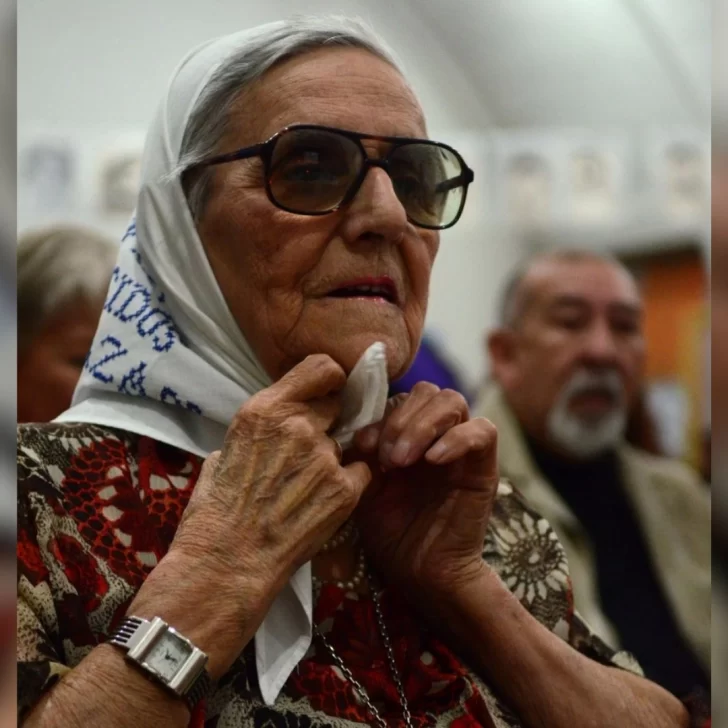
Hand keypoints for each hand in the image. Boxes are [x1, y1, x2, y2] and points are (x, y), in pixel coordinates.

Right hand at [169, 354, 371, 597]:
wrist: (226, 564)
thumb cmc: (214, 515)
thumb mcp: (223, 454)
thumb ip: (258, 433)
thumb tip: (274, 429)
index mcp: (264, 410)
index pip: (321, 366)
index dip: (328, 381)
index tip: (325, 394)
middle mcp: (298, 425)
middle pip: (334, 406)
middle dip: (327, 424)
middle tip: (310, 451)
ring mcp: (325, 456)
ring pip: (345, 444)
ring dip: (331, 460)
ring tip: (306, 490)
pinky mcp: (344, 488)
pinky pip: (359, 473)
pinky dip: (347, 485)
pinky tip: (323, 504)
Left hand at [352, 382, 498, 598]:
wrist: (420, 573)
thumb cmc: (391, 532)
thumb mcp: (366, 487)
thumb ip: (364, 454)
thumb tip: (362, 430)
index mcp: (409, 435)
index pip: (401, 397)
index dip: (381, 415)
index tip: (365, 446)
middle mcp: (437, 435)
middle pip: (428, 391)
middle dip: (401, 419)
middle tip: (387, 458)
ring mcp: (462, 448)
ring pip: (453, 401)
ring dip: (422, 425)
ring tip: (402, 461)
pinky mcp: (484, 467)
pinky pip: (483, 431)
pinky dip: (457, 438)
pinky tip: (433, 460)